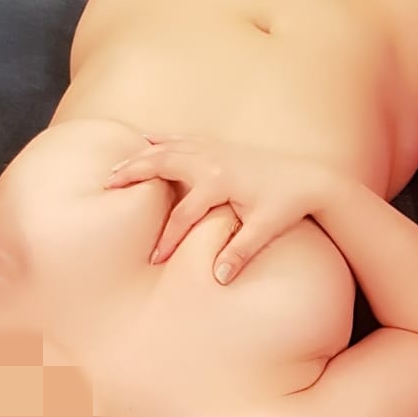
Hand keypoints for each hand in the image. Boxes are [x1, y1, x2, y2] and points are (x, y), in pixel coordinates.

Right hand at [103, 136, 333, 282]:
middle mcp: (212, 160)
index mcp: (220, 181)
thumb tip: (218, 278)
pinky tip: (145, 141)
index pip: (183, 214)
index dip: (167, 239)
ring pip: (167, 147)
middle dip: (134, 175)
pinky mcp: (219, 146)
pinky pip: (181, 138)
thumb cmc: (287, 204)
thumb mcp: (264, 230)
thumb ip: (239, 252)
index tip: (154, 259)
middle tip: (107, 186)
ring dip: (141, 156)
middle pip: (162, 164)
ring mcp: (214, 148)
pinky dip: (160, 139)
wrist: (310, 177)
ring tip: (115, 167)